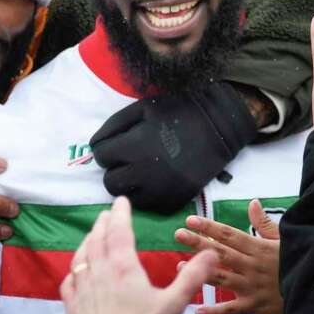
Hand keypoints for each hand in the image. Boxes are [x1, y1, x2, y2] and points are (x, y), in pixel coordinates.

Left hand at [61, 197, 216, 313]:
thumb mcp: (173, 304)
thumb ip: (193, 277)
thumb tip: (212, 254)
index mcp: (123, 267)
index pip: (119, 230)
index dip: (120, 212)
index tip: (121, 201)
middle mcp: (99, 272)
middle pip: (97, 239)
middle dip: (102, 224)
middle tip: (106, 214)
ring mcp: (82, 289)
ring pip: (81, 257)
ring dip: (87, 241)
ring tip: (91, 235)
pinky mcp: (71, 306)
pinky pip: (68, 281)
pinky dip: (73, 269)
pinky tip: (75, 271)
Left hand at [93, 82, 257, 214]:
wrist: (219, 126)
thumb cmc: (178, 112)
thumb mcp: (142, 108)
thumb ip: (113, 126)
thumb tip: (94, 146)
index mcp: (135, 146)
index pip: (101, 156)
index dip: (108, 148)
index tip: (121, 143)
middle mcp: (145, 173)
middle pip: (110, 183)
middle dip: (115, 169)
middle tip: (130, 159)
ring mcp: (161, 190)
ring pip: (127, 197)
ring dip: (129, 184)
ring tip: (143, 170)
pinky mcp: (174, 201)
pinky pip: (148, 205)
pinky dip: (148, 194)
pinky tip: (158, 179)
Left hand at [174, 199, 281, 313]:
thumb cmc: (300, 262)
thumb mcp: (285, 240)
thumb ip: (265, 224)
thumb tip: (252, 203)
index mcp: (259, 248)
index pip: (229, 235)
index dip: (209, 227)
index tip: (191, 219)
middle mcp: (252, 266)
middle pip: (220, 253)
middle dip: (197, 243)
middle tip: (178, 235)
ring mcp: (251, 287)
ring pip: (221, 279)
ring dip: (199, 272)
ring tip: (178, 265)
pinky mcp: (254, 307)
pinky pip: (230, 310)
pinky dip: (214, 311)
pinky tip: (196, 310)